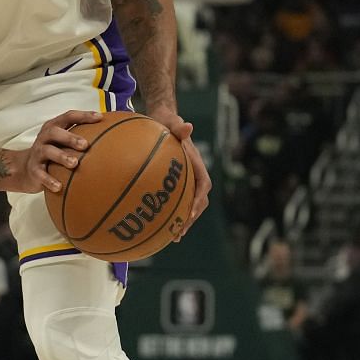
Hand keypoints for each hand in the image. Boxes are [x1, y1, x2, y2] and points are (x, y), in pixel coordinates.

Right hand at [10, 111, 104, 193]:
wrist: (24, 169)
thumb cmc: (52, 153)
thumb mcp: (62, 142)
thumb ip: (80, 137)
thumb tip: (112, 134)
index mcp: (53, 128)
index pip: (68, 117)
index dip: (83, 116)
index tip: (99, 118)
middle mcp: (44, 138)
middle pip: (54, 132)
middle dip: (70, 137)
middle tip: (85, 145)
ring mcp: (38, 154)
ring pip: (47, 151)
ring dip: (61, 156)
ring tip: (74, 163)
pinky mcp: (34, 170)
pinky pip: (41, 174)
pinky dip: (49, 180)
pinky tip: (59, 186)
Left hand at [149, 110, 211, 237]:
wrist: (163, 121)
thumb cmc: (167, 123)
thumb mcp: (172, 123)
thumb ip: (179, 127)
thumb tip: (187, 126)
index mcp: (196, 164)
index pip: (203, 185)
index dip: (198, 200)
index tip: (191, 212)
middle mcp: (193, 175)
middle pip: (198, 201)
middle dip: (190, 218)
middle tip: (179, 233)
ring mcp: (184, 181)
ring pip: (187, 205)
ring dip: (182, 221)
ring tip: (172, 238)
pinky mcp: (173, 183)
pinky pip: (174, 202)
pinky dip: (169, 215)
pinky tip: (156, 227)